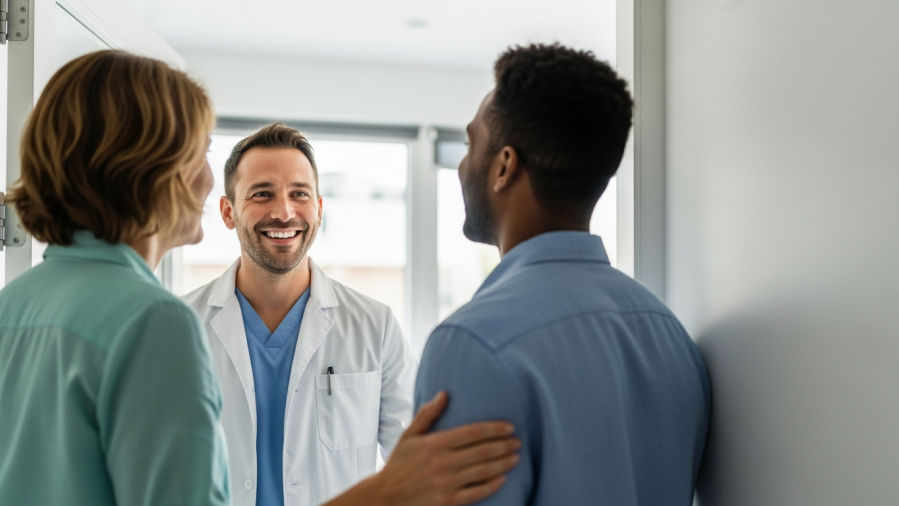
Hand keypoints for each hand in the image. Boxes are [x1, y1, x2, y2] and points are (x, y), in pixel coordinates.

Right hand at [327, 391, 519, 505]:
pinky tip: (502, 479)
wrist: (386, 496)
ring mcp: (446, 483)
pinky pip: (476, 493)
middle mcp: (443, 462)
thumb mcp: (409, 436)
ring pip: (483, 471)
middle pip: (482, 451)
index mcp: (435, 443)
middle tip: (517, 442)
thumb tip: (444, 394)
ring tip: (515, 457)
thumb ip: (427, 414)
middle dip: (504, 445)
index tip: (509, 427)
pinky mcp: (448, 501)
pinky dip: (492, 485)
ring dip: (503, 464)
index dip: (494, 429)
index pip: (472, 432)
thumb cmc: (398, 463)